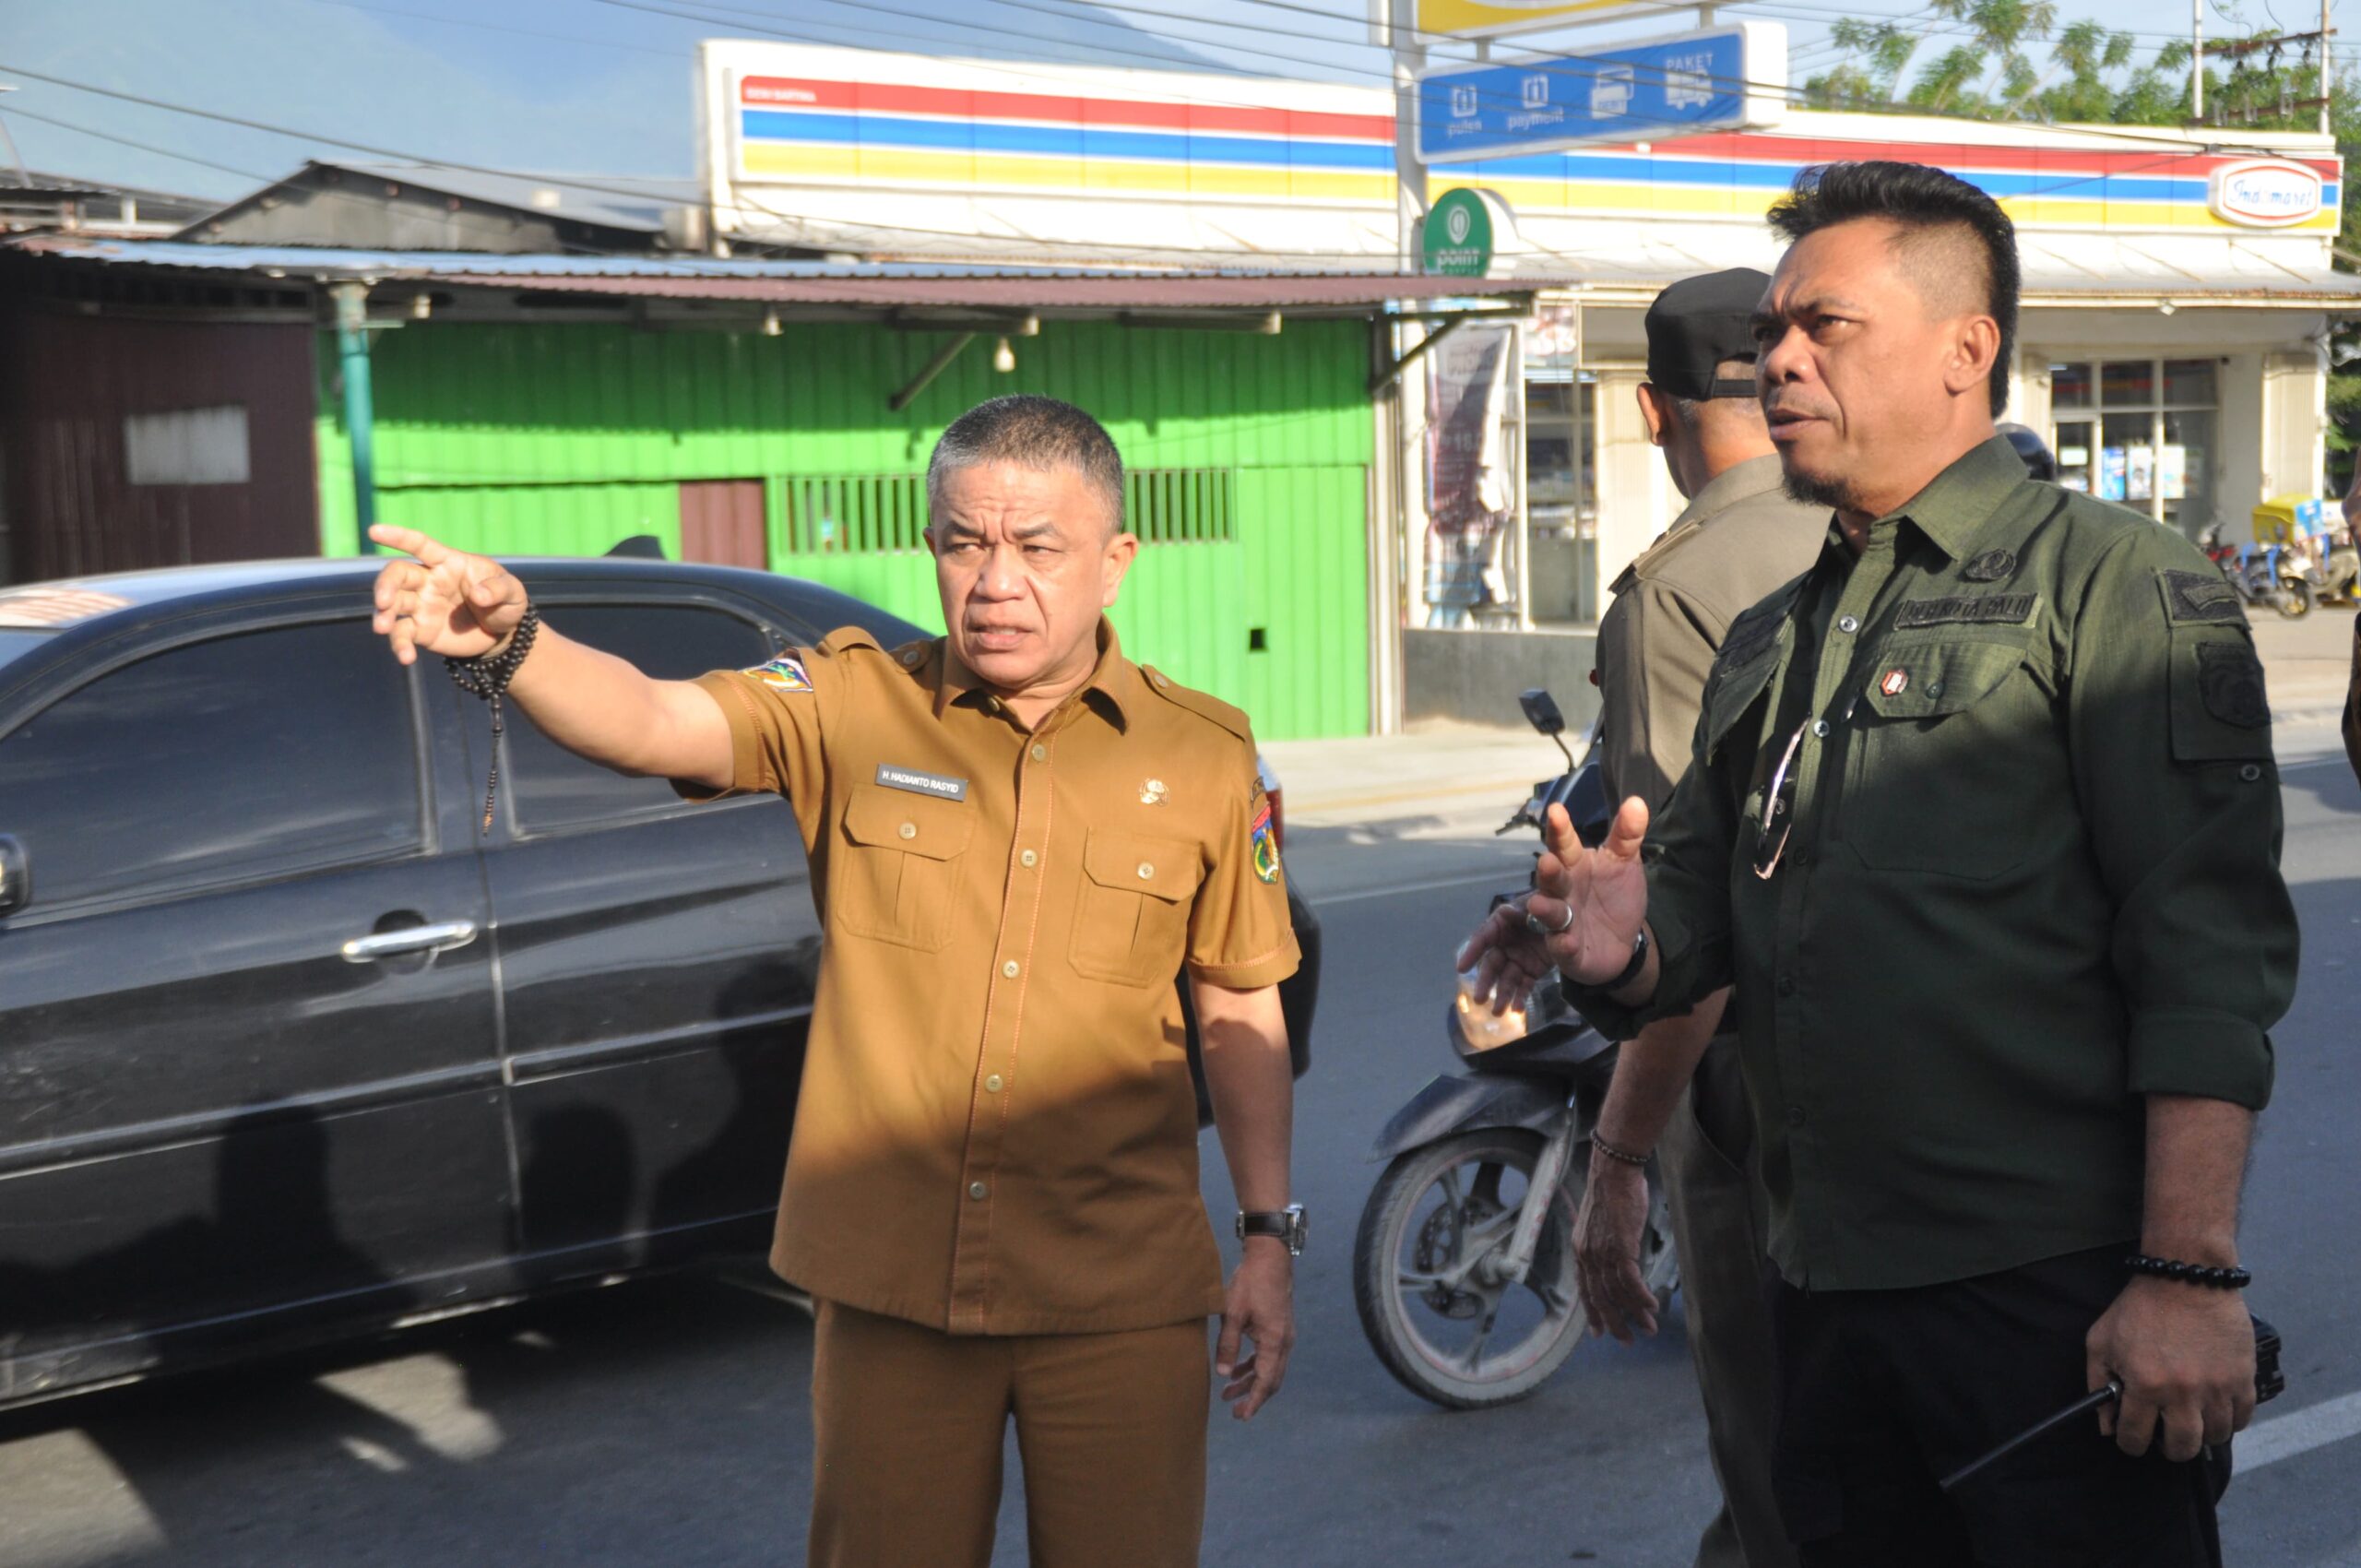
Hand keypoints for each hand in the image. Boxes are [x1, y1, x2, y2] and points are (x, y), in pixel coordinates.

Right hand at [368, 524, 528, 664]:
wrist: (503, 635)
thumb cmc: (506, 602)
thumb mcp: (513, 593)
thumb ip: (498, 590)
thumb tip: (479, 595)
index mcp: (448, 562)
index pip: (419, 545)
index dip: (398, 537)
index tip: (374, 531)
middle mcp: (427, 581)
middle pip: (397, 575)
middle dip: (385, 585)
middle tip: (384, 601)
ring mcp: (420, 606)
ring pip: (392, 605)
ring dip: (383, 615)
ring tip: (382, 627)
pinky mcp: (420, 630)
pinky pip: (402, 635)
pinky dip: (399, 645)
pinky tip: (406, 658)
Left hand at [1215, 1240, 1294, 1419]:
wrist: (1270, 1258)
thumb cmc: (1250, 1282)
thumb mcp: (1233, 1313)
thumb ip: (1228, 1345)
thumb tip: (1223, 1374)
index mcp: (1274, 1341)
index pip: (1265, 1381)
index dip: (1254, 1401)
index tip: (1242, 1416)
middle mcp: (1284, 1342)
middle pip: (1271, 1379)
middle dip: (1253, 1397)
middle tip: (1234, 1411)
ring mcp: (1284, 1335)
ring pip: (1270, 1369)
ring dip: (1252, 1382)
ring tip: (1228, 1393)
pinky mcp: (1279, 1328)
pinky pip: (1269, 1356)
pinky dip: (1255, 1367)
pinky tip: (1238, 1369)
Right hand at [1456, 902, 1553, 1015]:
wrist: (1576, 916)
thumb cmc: (1557, 901)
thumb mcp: (1547, 898)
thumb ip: (1530, 906)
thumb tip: (1507, 911)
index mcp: (1505, 920)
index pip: (1485, 936)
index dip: (1472, 951)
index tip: (1461, 968)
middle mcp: (1507, 941)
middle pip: (1493, 962)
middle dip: (1486, 981)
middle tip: (1480, 999)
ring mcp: (1519, 957)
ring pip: (1507, 978)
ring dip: (1502, 995)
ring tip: (1498, 1013)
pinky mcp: (1532, 969)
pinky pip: (1524, 985)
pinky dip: (1520, 997)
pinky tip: (1518, 1010)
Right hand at [1459, 799, 1651, 1011]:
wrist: (1623, 941)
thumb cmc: (1615, 895)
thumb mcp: (1625, 862)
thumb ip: (1627, 834)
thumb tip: (1637, 801)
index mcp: (1572, 865)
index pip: (1564, 844)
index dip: (1560, 829)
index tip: (1556, 811)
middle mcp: (1561, 892)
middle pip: (1551, 879)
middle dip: (1548, 872)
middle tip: (1549, 861)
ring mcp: (1561, 922)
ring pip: (1549, 914)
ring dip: (1545, 910)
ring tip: (1544, 906)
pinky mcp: (1566, 951)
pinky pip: (1562, 948)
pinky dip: (1563, 946)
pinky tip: (1566, 943)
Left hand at [1572, 1152, 1659, 1341]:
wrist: (1613, 1171)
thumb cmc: (1612, 1192)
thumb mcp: (1600, 1223)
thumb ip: (1603, 1243)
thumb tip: (1616, 1257)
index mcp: (1580, 1250)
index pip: (1584, 1289)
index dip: (1592, 1312)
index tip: (1599, 1332)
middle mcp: (1587, 1255)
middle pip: (1600, 1297)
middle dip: (1615, 1322)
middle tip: (1627, 1340)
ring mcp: (1603, 1252)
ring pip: (1618, 1293)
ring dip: (1635, 1313)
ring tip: (1649, 1327)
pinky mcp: (1620, 1248)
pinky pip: (1631, 1281)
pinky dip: (1642, 1297)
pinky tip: (1652, 1306)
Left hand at [2086, 1278, 2256, 1461]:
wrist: (2185, 1277)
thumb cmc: (2139, 1308)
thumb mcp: (2101, 1341)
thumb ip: (2097, 1384)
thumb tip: (2107, 1426)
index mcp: (2145, 1384)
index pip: (2136, 1437)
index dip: (2130, 1443)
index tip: (2132, 1438)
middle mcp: (2183, 1393)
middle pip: (2182, 1447)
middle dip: (2169, 1448)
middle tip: (2165, 1436)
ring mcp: (2217, 1388)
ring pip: (2215, 1436)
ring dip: (2201, 1434)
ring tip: (2191, 1420)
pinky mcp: (2243, 1378)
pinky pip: (2242, 1419)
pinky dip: (2229, 1421)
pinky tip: (2215, 1409)